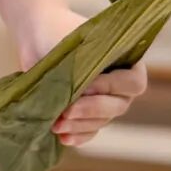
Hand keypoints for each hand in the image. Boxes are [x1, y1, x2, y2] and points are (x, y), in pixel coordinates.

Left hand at [19, 5, 147, 148]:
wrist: (38, 35)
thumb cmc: (58, 33)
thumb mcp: (73, 45)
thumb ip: (83, 66)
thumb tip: (81, 94)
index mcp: (127, 61)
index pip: (133, 83)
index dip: (112, 87)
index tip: (86, 85)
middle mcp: (120, 85)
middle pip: (117, 106)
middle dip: (91, 110)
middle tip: (66, 111)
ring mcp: (104, 101)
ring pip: (101, 121)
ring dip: (80, 125)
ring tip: (56, 124)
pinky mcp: (86, 114)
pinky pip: (89, 130)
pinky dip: (78, 135)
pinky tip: (63, 137)